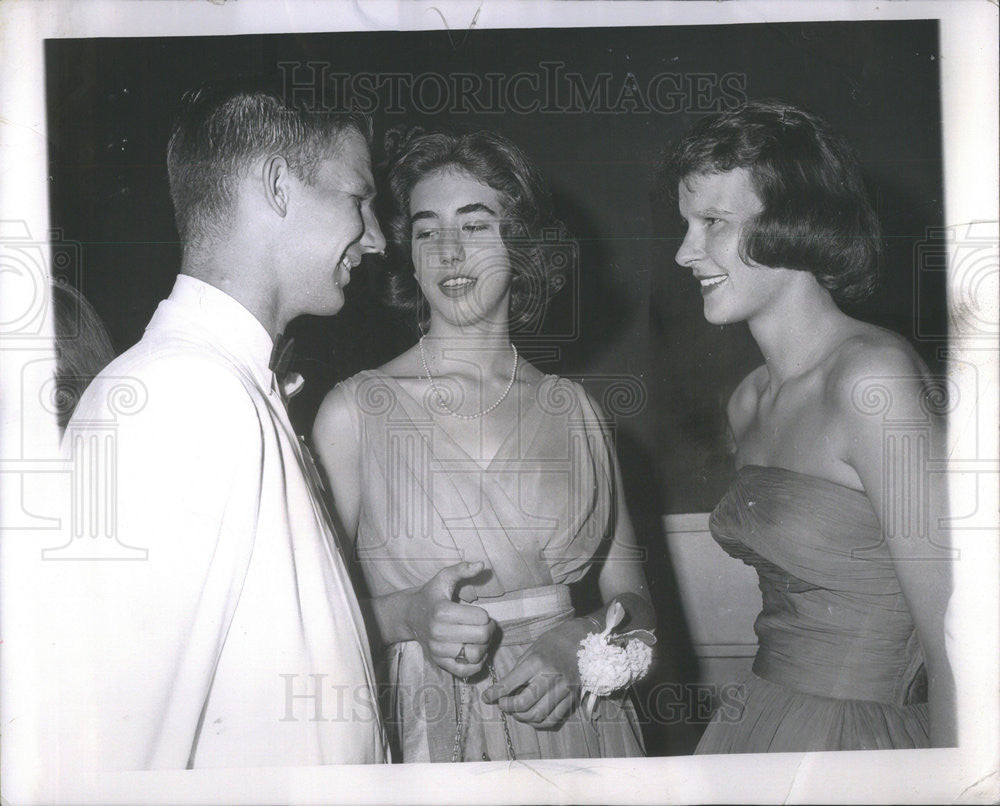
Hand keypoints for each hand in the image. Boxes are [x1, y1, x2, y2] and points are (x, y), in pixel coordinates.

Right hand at [406, 561, 496, 677]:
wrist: (410, 616)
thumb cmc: (432, 596)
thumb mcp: (444, 578)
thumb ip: (462, 569)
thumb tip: (481, 564)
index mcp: (442, 611)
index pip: (481, 618)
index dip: (486, 615)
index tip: (480, 614)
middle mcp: (438, 633)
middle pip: (481, 637)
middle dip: (488, 630)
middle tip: (484, 625)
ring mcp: (438, 650)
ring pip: (476, 655)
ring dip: (484, 647)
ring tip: (478, 638)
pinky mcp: (439, 663)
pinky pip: (466, 670)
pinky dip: (476, 663)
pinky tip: (474, 651)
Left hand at [481, 617, 592, 729]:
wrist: (579, 642)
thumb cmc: (550, 645)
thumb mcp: (530, 652)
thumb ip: (517, 673)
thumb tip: (501, 692)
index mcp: (537, 662)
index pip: (510, 684)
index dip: (495, 694)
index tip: (486, 698)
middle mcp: (551, 677)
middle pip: (523, 704)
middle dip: (508, 707)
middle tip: (503, 704)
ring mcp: (564, 689)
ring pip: (537, 715)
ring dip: (522, 717)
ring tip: (516, 710)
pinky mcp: (572, 698)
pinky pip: (552, 719)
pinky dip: (538, 722)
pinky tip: (532, 715)